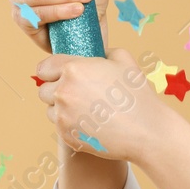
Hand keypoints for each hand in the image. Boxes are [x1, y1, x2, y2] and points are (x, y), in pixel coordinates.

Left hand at [35, 47, 170, 164]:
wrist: (146, 130)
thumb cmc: (136, 94)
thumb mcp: (123, 59)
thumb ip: (102, 51)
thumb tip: (96, 54)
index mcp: (73, 69)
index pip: (44, 67)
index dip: (52, 70)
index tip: (60, 74)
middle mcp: (63, 92)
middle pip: (43, 90)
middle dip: (56, 90)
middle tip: (77, 93)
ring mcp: (63, 117)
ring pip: (50, 110)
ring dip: (61, 109)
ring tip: (85, 110)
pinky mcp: (67, 136)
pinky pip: (59, 127)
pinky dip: (70, 125)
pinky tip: (90, 123)